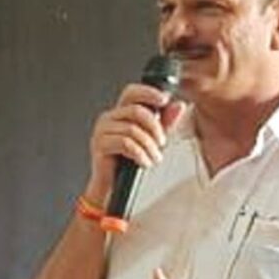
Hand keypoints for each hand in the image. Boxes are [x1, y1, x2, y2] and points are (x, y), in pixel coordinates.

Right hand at [86, 82, 185, 204]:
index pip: (131, 92)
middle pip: (136, 110)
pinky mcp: (99, 145)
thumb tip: (178, 105)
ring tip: (154, 157)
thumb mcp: (153, 138)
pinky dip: (140, 154)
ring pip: (132, 129)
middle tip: (162, 142)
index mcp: (120, 113)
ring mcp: (102, 131)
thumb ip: (165, 121)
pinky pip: (125, 143)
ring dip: (149, 146)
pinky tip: (144, 162)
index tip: (164, 100)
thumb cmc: (129, 161)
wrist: (113, 186)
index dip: (148, 93)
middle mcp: (108, 118)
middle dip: (155, 127)